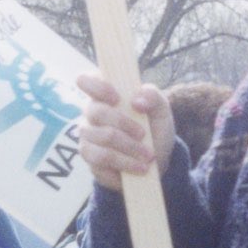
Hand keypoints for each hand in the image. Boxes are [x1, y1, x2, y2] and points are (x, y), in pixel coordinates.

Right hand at [77, 73, 174, 191]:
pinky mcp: (90, 157)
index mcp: (106, 94)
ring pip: (102, 137)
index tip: (116, 97)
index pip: (86, 80)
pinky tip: (140, 167)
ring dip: (129, 147)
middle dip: (125, 124)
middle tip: (144, 134)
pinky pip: (102, 158)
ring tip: (148, 156)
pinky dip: (125, 162)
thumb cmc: (154, 128)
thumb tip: (137, 101)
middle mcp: (92, 112)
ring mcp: (88, 135)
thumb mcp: (161, 110)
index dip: (97, 86)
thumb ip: (153, 96)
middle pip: (97, 112)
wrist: (155, 160)